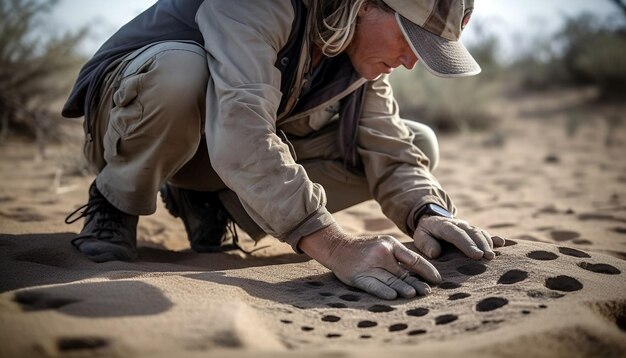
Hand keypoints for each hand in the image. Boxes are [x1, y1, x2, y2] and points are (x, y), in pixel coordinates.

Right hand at [299, 225, 441, 299]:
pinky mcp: (358, 276)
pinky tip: (393, 297)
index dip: (426, 269)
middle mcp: (381, 253)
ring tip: (413, 294)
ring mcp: (369, 265)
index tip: (438, 280)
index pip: (412, 258)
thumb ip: (400, 258)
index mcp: (390, 245)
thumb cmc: (366, 249)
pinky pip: (373, 286)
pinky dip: (383, 291)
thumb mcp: (384, 245)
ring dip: (402, 288)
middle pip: (402, 272)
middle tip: (428, 292)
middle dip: (416, 283)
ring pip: (389, 280)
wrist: (337, 248)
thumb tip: (423, 274)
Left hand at [413, 216, 505, 259]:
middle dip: (481, 244)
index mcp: (443, 226)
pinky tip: (503, 243)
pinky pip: (484, 232)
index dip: (468, 244)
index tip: (477, 255)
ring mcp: (467, 226)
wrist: (432, 221)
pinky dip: (493, 237)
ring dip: (488, 243)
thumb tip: (435, 253)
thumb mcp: (420, 237)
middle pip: (472, 232)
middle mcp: (458, 224)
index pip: (457, 234)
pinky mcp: (473, 230)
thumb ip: (426, 244)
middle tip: (489, 257)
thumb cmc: (426, 233)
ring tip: (493, 256)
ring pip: (479, 232)